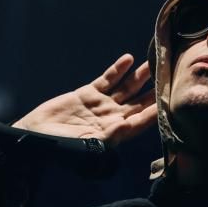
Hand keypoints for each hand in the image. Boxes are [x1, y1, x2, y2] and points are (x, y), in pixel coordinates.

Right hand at [12, 54, 156, 147]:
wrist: (35, 136)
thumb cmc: (60, 146)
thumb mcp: (85, 144)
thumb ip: (107, 136)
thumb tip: (126, 126)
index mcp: (115, 133)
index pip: (142, 121)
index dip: (157, 110)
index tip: (172, 99)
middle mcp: (112, 118)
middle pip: (140, 102)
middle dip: (155, 90)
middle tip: (170, 75)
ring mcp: (101, 105)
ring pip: (127, 88)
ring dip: (141, 76)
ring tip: (154, 62)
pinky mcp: (88, 94)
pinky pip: (107, 80)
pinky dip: (118, 70)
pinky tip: (129, 59)